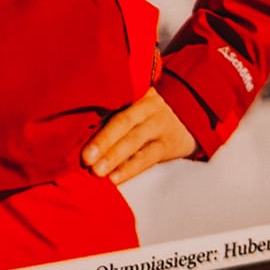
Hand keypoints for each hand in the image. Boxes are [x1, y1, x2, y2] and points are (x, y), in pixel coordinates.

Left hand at [81, 88, 195, 184]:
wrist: (196, 108)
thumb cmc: (152, 106)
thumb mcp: (136, 96)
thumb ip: (114, 105)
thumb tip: (79, 123)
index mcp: (134, 91)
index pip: (112, 102)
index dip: (93, 115)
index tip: (74, 128)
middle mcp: (147, 106)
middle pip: (122, 122)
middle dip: (102, 141)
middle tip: (85, 157)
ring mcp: (159, 125)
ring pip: (134, 141)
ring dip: (114, 157)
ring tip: (97, 171)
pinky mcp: (169, 144)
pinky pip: (148, 157)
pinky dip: (130, 168)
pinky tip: (116, 177)